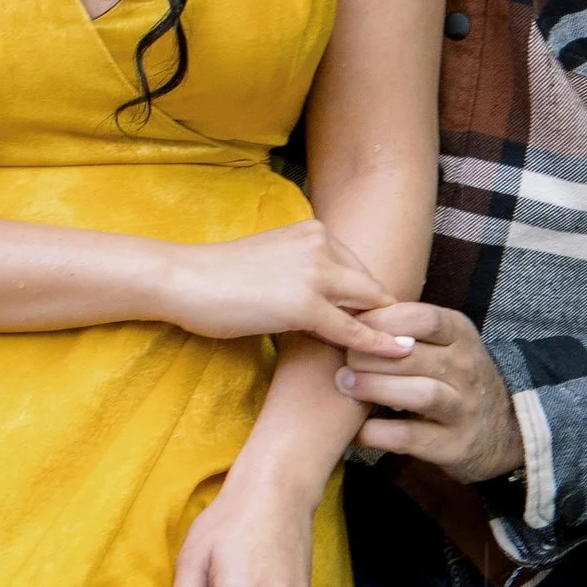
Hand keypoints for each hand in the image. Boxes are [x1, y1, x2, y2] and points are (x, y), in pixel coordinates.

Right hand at [158, 219, 412, 358]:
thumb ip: (305, 273)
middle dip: (388, 316)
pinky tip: (397, 356)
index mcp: (314, 231)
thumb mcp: (273, 263)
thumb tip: (327, 301)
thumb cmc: (218, 277)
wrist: (182, 280)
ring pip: (368, 305)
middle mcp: (321, 243)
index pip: (359, 269)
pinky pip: (351, 328)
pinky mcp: (304, 303)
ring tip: (404, 355)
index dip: (373, 300)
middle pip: (372, 285)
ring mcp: (314, 271)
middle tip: (403, 344)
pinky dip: (376, 345)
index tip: (385, 324)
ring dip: (386, 331)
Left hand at [337, 302, 522, 483]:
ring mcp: (463, 409)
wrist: (504, 430)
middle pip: (412, 355)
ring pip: (418, 393)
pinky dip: (377, 433)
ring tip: (347, 386)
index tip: (355, 329)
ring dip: (374, 388)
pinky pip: (410, 437)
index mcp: (461, 335)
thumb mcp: (446, 344)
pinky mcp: (454, 446)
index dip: (381, 321)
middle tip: (344, 362)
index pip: (422, 318)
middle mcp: (466, 369)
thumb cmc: (457, 380)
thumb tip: (348, 317)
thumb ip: (407, 330)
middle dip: (368, 356)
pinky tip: (359, 429)